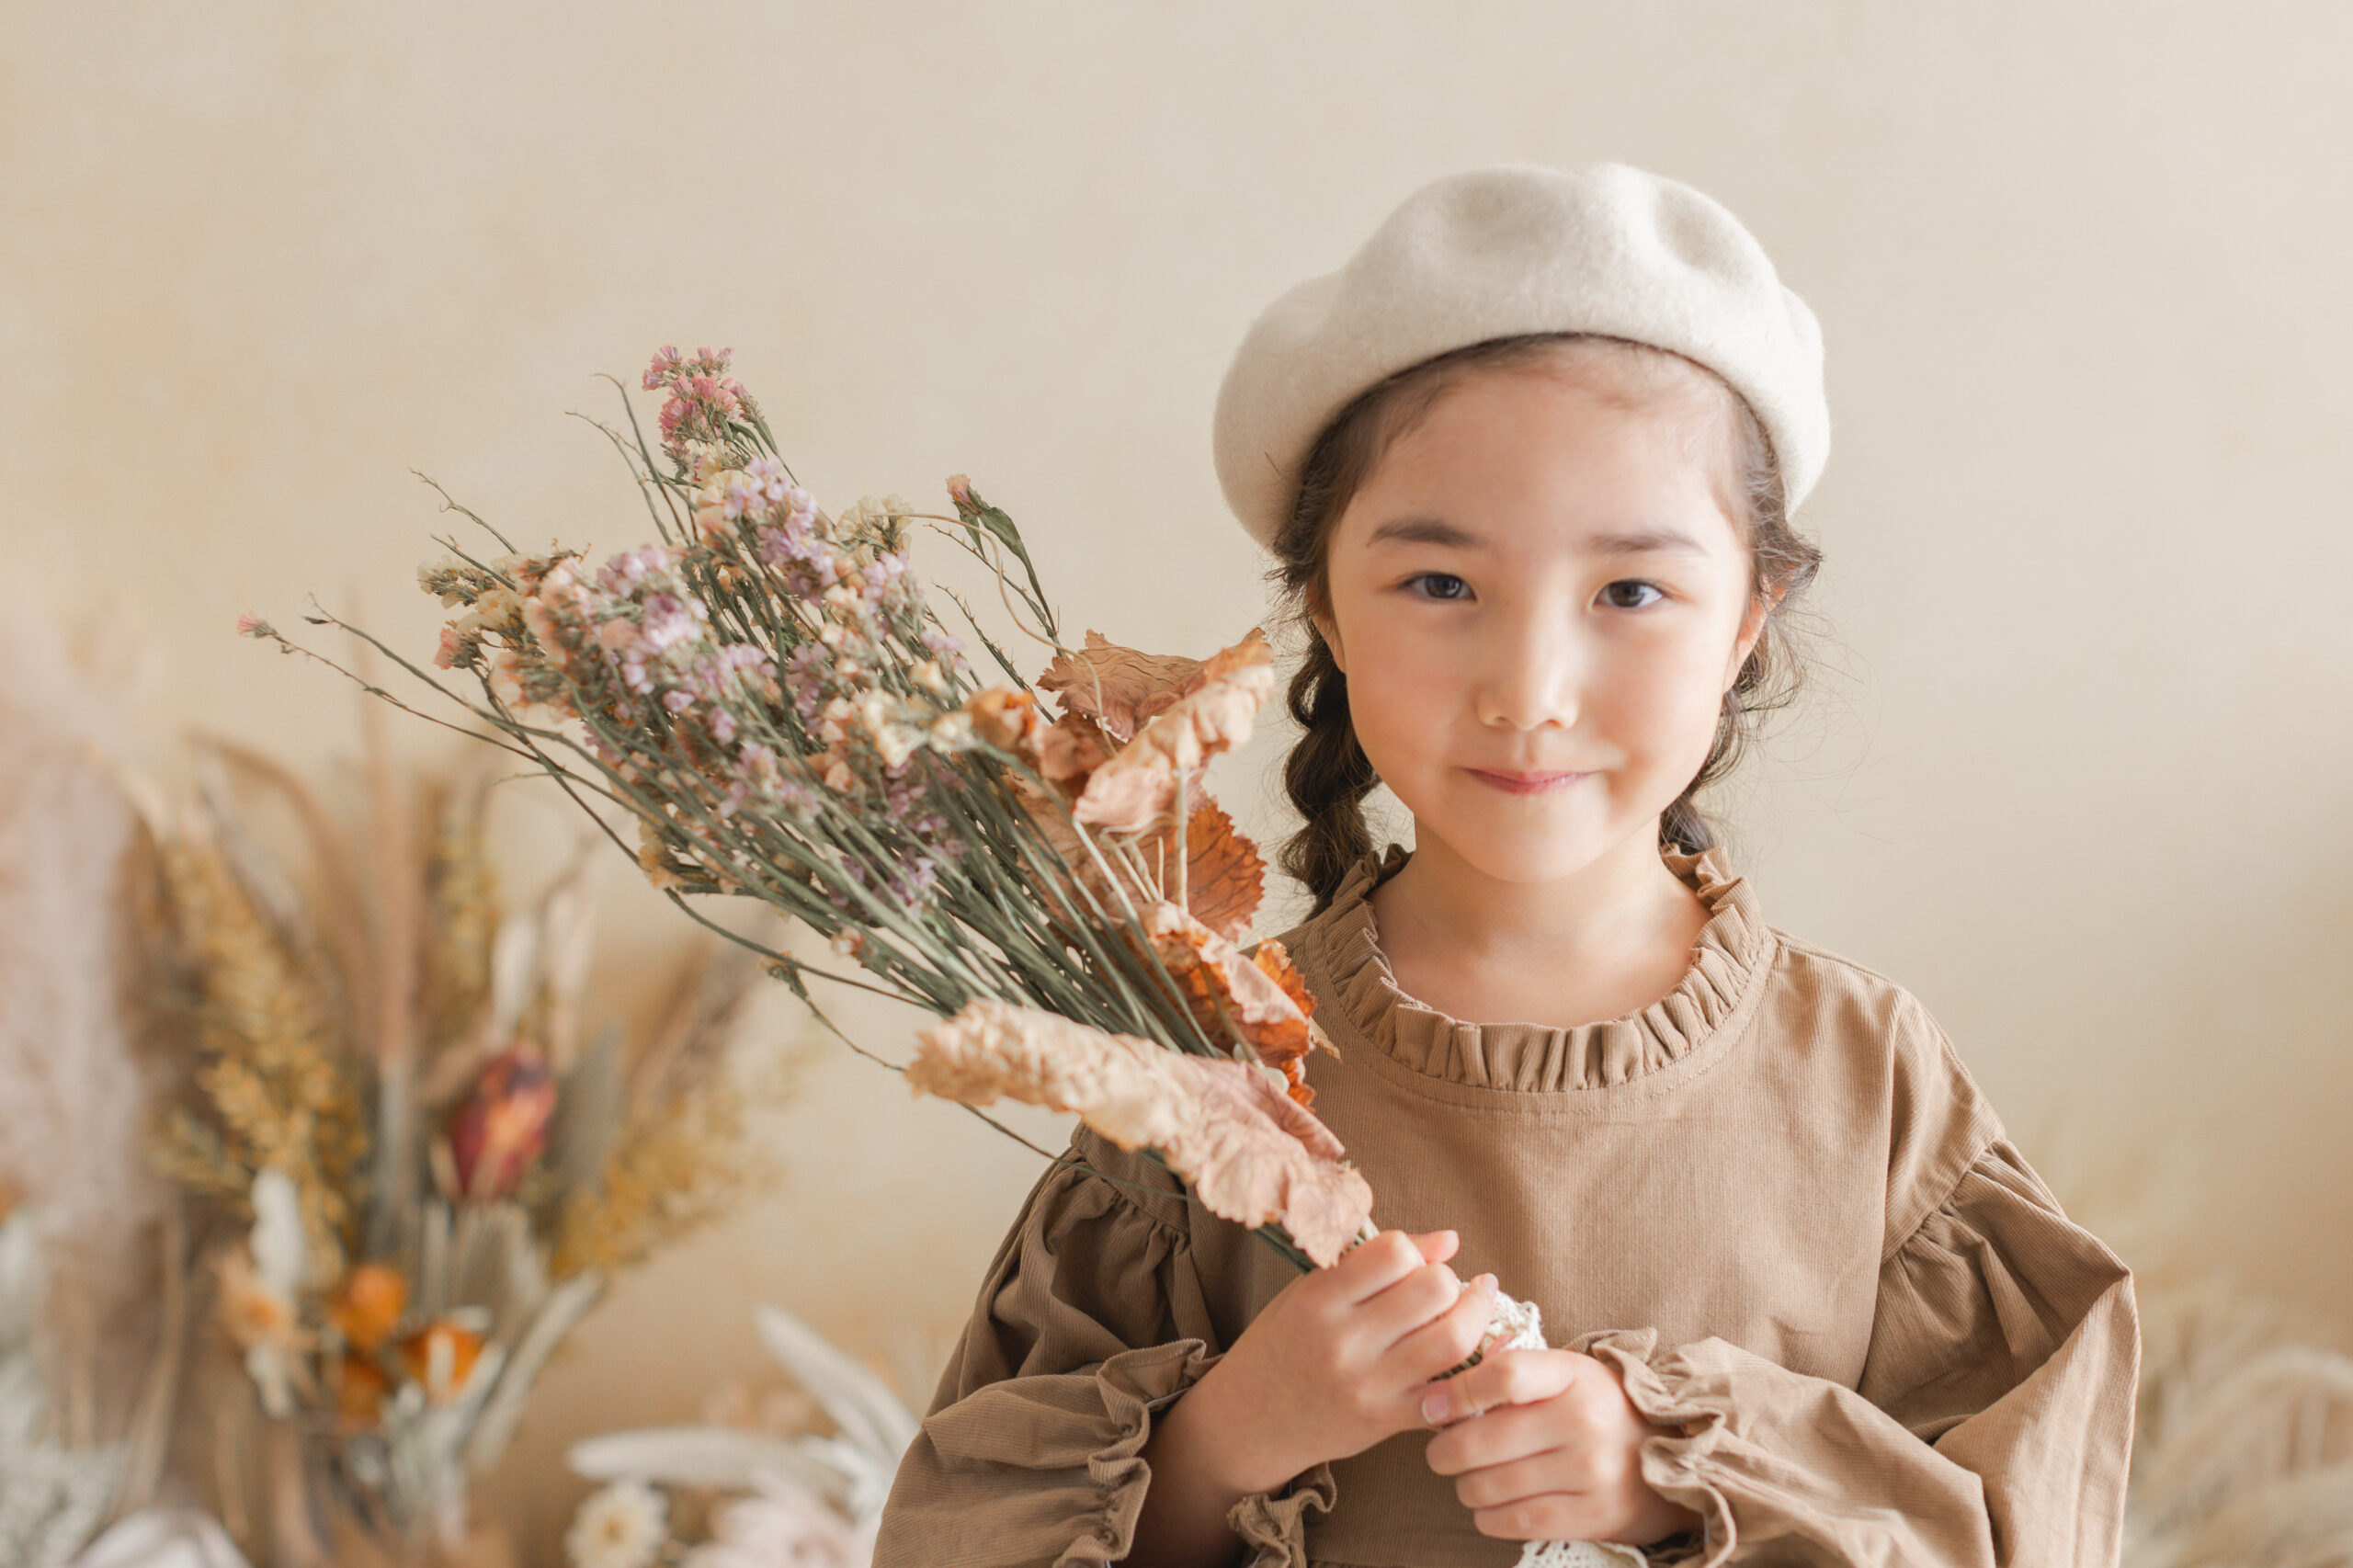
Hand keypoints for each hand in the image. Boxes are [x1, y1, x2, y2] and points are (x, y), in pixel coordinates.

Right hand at [1177, 1229, 1498, 1493]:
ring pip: (1453, 1339)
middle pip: (1433, 1290)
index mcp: (1318, 1300)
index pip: (1393, 1252)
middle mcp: (1343, 1342)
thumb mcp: (1311, 1290)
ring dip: (1473, 1317)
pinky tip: (1477, 1354)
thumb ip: (1373, 1261)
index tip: (1409, 1264)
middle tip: (1442, 1290)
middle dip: (1448, 1282)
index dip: (1412, 1251)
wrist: (1253, 1419)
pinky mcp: (1389, 1422)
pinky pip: (1453, 1395)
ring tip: (1469, 1309)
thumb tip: (1450, 1240)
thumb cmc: (1286, 1342)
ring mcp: (1369, 1386)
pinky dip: (1475, 1371)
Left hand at [1421, 1348, 1701, 1545]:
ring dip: (1465, 1487)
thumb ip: (1510, 1373)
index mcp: (1573, 1375)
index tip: (1432, 1407)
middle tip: (1441, 1453)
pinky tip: (1490, 1506)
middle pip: (1481, 1441)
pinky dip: (1487, 1517)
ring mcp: (1589, 1472)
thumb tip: (1439, 1394)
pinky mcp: (1591, 1515)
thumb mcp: (1565, 1375)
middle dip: (1444, 1452)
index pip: (1504, 1375)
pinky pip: (1514, 1521)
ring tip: (1472, 1479)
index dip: (1456, 1392)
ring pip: (1489, 1486)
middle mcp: (1583, 1421)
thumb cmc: (1597, 1410)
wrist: (1671, 1458)